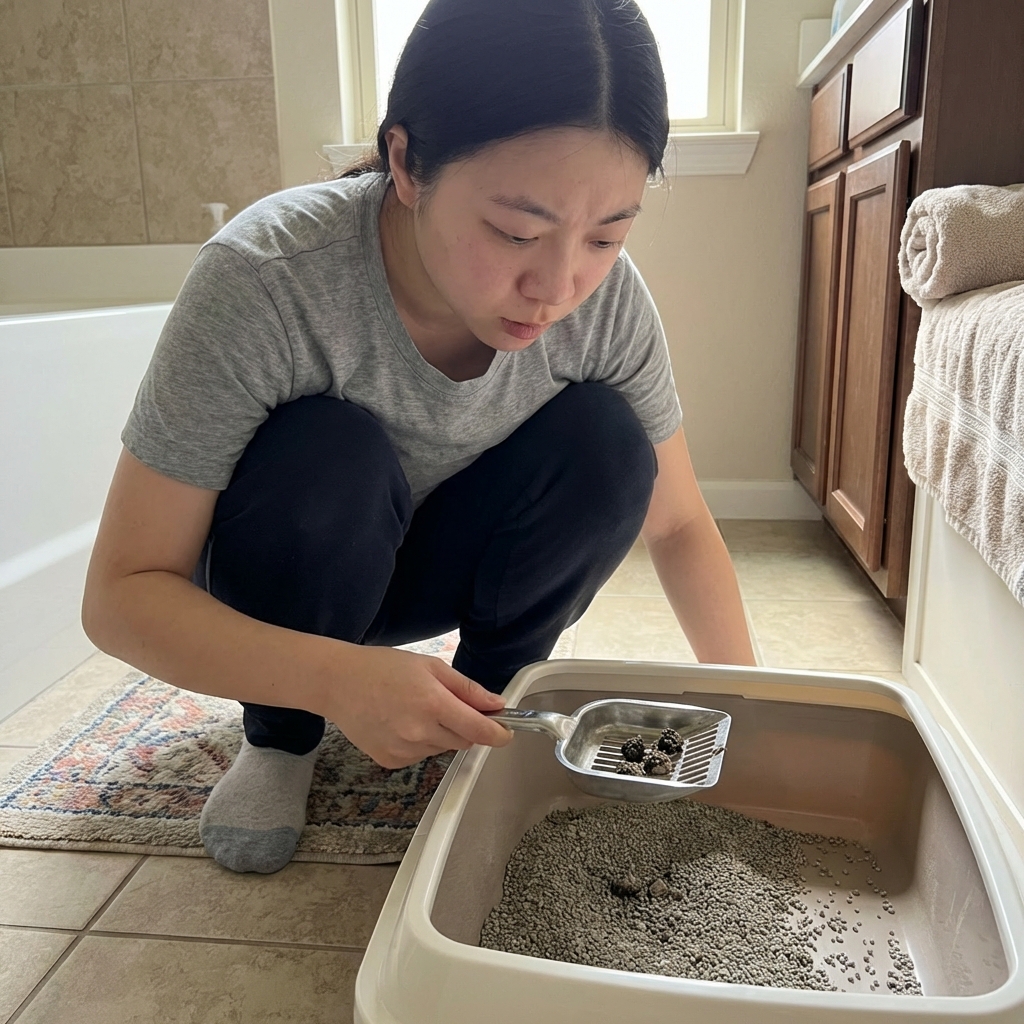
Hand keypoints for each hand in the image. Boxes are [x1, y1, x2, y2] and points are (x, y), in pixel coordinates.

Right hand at [321, 644, 512, 768]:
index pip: (479, 730)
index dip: (498, 733)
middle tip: (445, 705)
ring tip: (415, 710)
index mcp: (433, 703)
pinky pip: (420, 755)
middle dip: (464, 726)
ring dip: (440, 734)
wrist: (338, 684)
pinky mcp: (391, 761)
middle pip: (463, 740)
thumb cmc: (382, 668)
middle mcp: (420, 732)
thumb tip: (496, 704)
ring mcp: (404, 750)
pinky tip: (401, 723)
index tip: (507, 732)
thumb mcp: (430, 667)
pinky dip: (419, 743)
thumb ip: (466, 689)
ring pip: (442, 748)